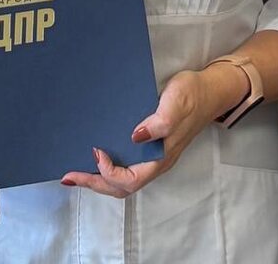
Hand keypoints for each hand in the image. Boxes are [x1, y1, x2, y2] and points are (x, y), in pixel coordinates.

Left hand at [59, 66, 236, 197]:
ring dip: (98, 179)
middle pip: (122, 187)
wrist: (209, 90)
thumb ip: (160, 121)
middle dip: (94, 184)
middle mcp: (155, 163)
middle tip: (69, 176)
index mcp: (161, 157)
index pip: (130, 180)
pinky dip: (106, 168)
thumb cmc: (193, 95)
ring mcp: (152, 157)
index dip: (109, 173)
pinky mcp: (149, 148)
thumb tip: (136, 136)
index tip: (95, 152)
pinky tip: (95, 156)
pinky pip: (125, 167)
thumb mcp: (177, 102)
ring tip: (76, 173)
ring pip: (122, 181)